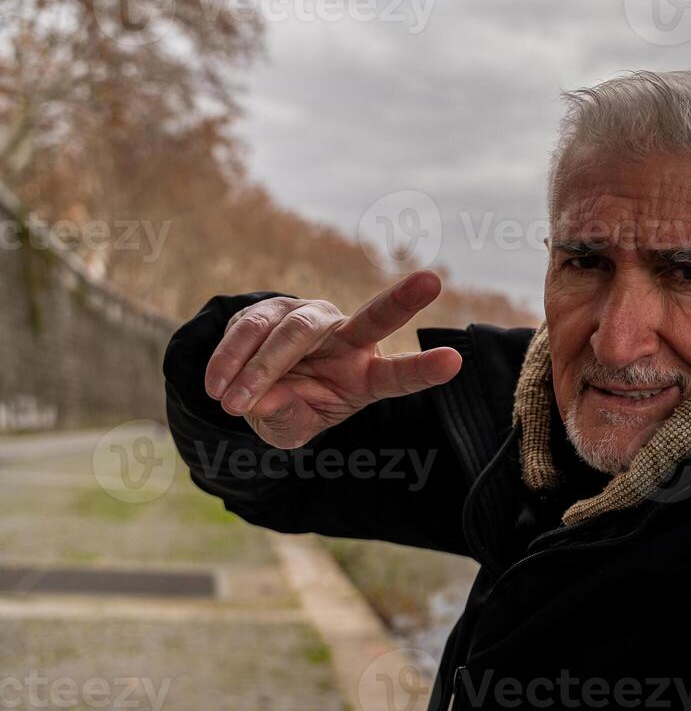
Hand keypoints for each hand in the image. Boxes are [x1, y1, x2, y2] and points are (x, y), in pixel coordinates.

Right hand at [202, 270, 462, 448]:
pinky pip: (251, 327)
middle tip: (431, 281)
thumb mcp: (291, 429)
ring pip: (295, 331)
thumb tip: (266, 397)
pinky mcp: (272, 309)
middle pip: (371, 320)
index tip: (454, 361)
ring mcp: (312, 318)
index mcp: (365, 375)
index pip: (398, 375)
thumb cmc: (290, 409)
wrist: (250, 386)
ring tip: (232, 402)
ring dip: (260, 368)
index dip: (423, 370)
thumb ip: (286, 418)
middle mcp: (349, 338)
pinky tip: (216, 384)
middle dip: (401, 301)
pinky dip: (230, 357)